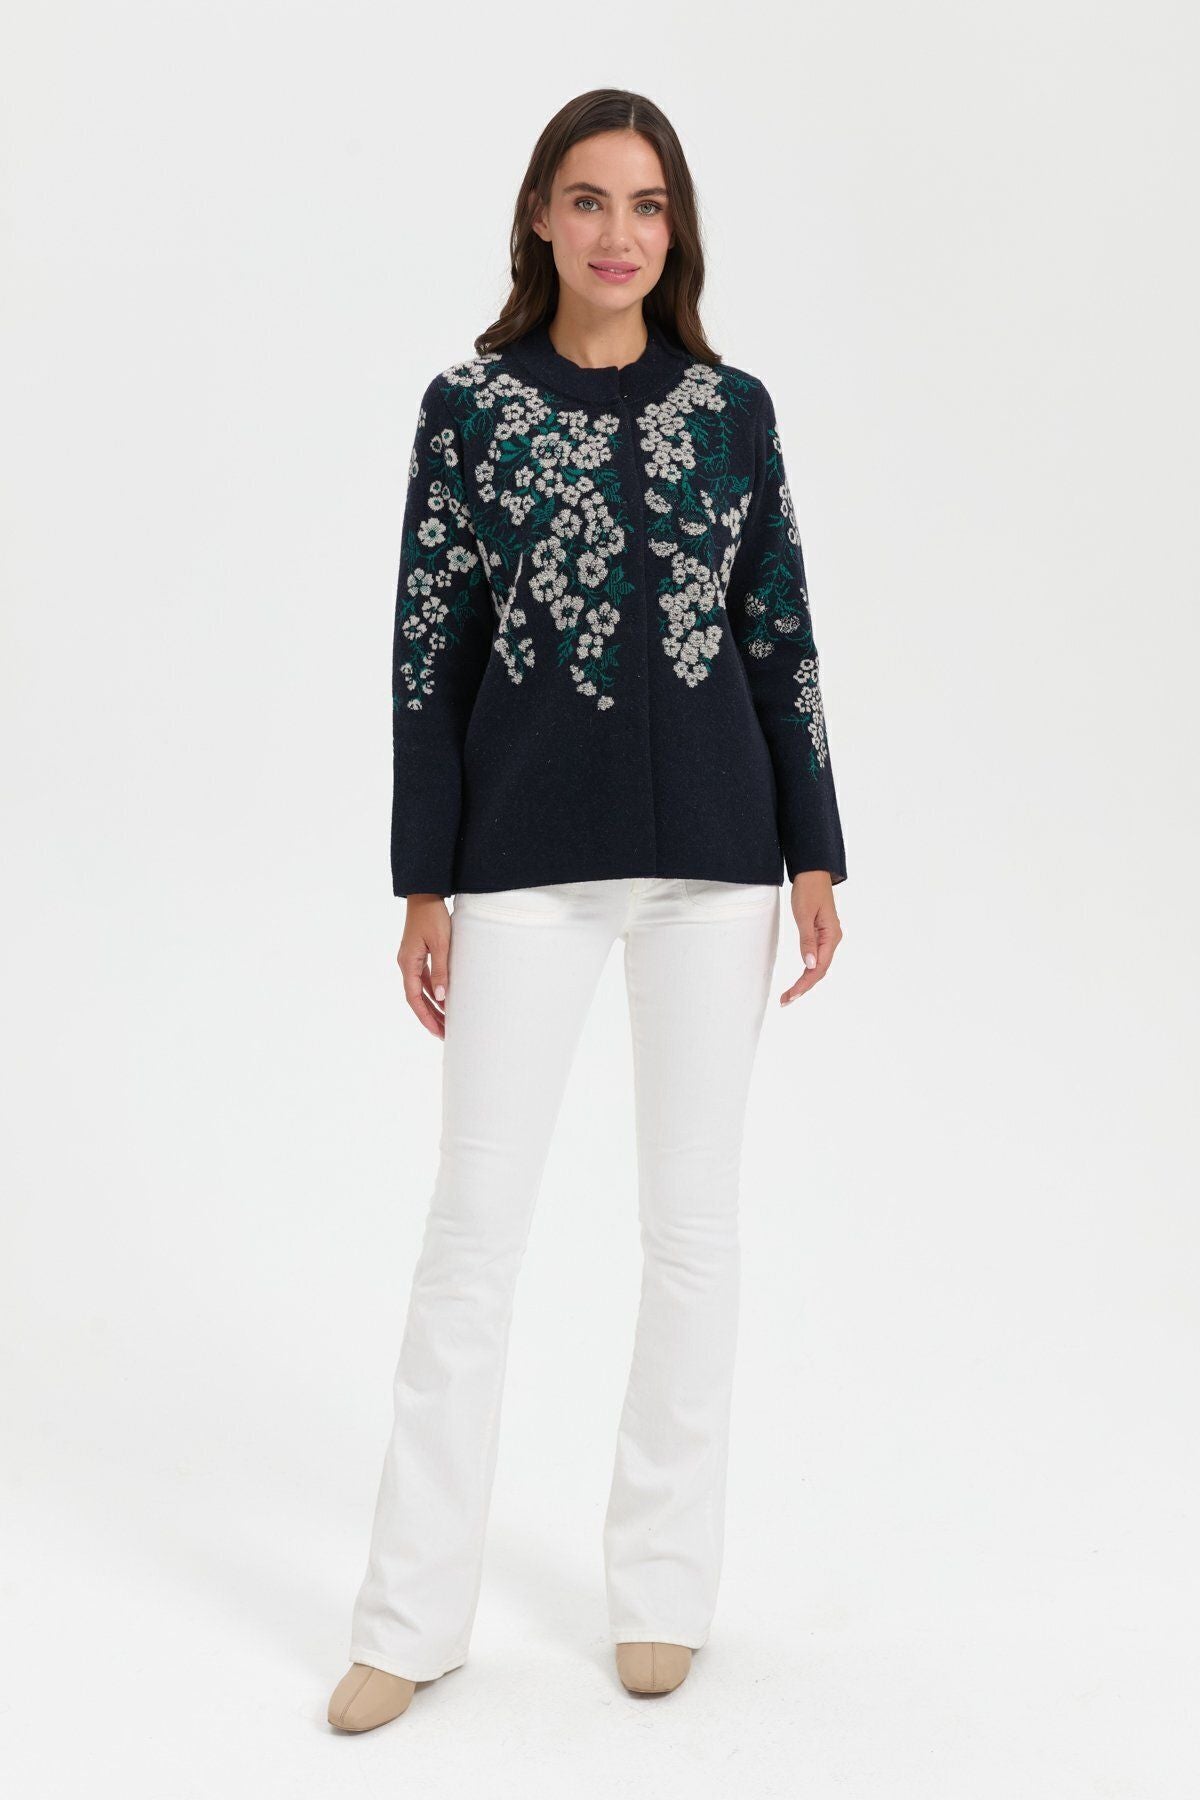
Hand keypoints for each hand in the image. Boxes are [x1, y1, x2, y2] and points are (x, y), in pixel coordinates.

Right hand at [398, 894, 451, 1038]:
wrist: (425, 894)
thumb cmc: (432, 916)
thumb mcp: (441, 943)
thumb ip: (441, 970)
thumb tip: (442, 997)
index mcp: (408, 963)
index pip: (414, 998)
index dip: (425, 1017)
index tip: (437, 1031)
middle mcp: (406, 963)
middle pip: (416, 998)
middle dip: (430, 1017)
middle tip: (444, 1034)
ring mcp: (411, 959)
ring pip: (421, 990)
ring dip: (432, 1006)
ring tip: (446, 1022)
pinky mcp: (419, 954)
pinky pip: (424, 979)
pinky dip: (433, 991)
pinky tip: (444, 1000)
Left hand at [780, 871, 842, 1006]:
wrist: (812, 872)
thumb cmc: (808, 889)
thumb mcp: (804, 914)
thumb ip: (807, 940)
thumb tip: (810, 965)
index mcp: (831, 935)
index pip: (818, 968)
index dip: (804, 984)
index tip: (790, 996)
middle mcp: (832, 939)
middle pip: (819, 970)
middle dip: (803, 987)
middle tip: (785, 1001)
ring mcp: (828, 937)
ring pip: (818, 966)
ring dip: (806, 981)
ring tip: (790, 995)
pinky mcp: (822, 934)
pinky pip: (817, 957)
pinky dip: (808, 970)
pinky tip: (800, 979)